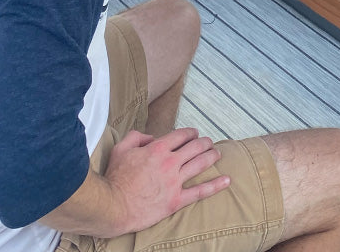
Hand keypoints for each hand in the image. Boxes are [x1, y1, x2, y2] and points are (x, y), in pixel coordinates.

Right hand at [103, 128, 228, 234]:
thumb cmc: (115, 178)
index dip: (190, 132)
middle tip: (208, 142)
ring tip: (218, 153)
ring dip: (211, 156)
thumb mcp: (121, 148)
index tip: (194, 133)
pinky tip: (226, 180)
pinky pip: (200, 192)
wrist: (113, 207)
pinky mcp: (176, 201)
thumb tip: (150, 136)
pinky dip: (215, 185)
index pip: (181, 135)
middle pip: (194, 147)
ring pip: (200, 164)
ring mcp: (174, 182)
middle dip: (204, 142)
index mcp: (157, 149)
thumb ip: (136, 136)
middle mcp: (170, 163)